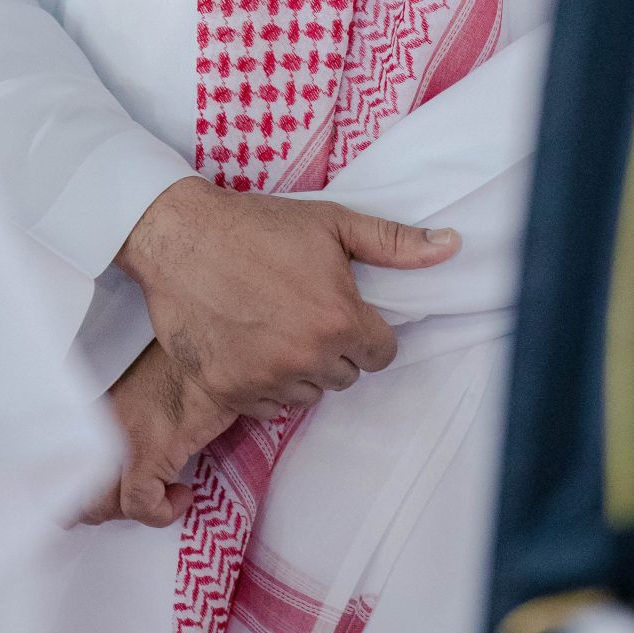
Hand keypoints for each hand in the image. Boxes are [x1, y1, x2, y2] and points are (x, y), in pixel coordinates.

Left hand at [73, 341, 237, 529]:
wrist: (217, 357)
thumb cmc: (190, 372)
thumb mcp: (145, 398)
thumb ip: (128, 426)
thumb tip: (131, 456)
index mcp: (96, 416)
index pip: (64, 466)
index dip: (79, 494)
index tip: (96, 504)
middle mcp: (100, 428)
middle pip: (78, 492)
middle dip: (106, 510)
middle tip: (137, 504)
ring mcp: (121, 440)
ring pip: (102, 504)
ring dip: (133, 512)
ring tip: (160, 501)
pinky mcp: (149, 451)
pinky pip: (140, 505)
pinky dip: (161, 513)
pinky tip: (183, 496)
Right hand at [115, 176, 459, 419]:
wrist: (181, 237)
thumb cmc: (259, 225)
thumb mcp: (332, 223)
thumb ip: (395, 242)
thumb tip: (452, 246)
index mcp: (340, 319)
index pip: (381, 354)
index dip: (366, 332)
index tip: (343, 311)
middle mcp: (306, 357)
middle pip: (345, 376)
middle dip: (334, 350)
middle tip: (305, 312)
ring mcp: (265, 379)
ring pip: (307, 395)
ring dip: (301, 370)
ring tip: (277, 329)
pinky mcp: (228, 391)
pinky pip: (267, 409)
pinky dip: (265, 385)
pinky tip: (252, 348)